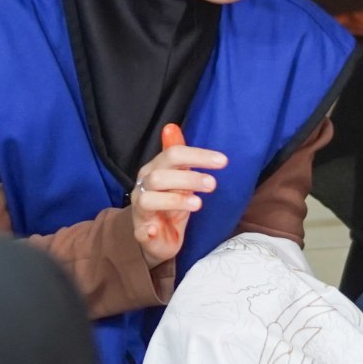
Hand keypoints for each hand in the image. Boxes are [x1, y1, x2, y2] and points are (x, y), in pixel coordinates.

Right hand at [130, 123, 227, 268]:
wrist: (157, 237)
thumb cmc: (170, 204)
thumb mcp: (177, 177)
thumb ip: (178, 155)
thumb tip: (171, 126)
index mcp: (154, 169)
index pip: (172, 155)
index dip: (197, 156)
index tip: (222, 161)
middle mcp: (143, 187)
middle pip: (160, 176)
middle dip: (188, 178)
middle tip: (212, 184)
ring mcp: (140, 210)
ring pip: (148, 200)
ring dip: (174, 200)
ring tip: (198, 204)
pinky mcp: (141, 233)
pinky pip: (140, 231)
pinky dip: (146, 231)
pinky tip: (155, 230)